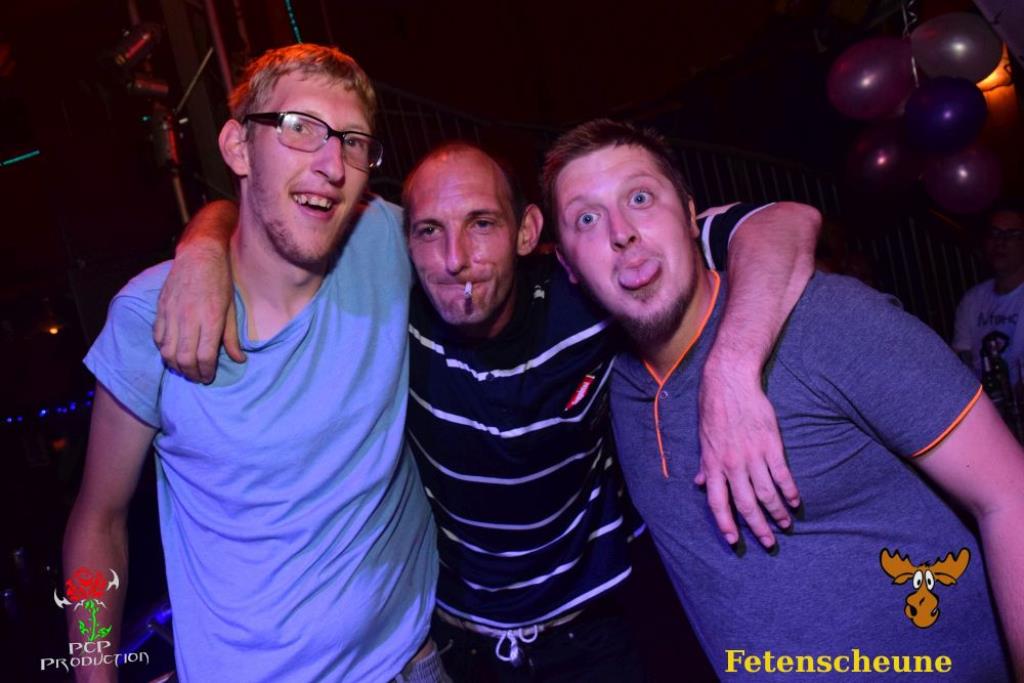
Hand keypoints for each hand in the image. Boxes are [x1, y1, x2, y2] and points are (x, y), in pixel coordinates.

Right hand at [153, 243, 243, 382]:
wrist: (200, 254)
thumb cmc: (220, 281)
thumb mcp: (231, 309)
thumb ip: (231, 337)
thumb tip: (239, 359)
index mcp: (211, 319)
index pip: (205, 357)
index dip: (206, 372)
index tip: (209, 376)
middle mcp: (189, 319)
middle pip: (184, 359)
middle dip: (191, 374)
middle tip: (197, 377)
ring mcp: (172, 314)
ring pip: (166, 351)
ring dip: (175, 365)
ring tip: (185, 368)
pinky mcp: (161, 308)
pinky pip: (157, 337)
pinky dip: (163, 349)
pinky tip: (172, 351)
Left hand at [697, 358, 799, 549]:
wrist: (730, 382)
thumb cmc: (713, 409)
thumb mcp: (703, 439)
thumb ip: (704, 465)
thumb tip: (698, 484)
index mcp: (713, 464)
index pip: (717, 502)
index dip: (725, 523)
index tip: (733, 540)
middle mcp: (732, 464)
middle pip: (746, 504)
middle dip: (758, 527)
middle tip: (770, 543)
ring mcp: (752, 455)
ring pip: (767, 493)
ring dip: (778, 513)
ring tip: (786, 525)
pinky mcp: (771, 444)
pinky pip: (782, 474)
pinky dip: (790, 490)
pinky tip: (796, 501)